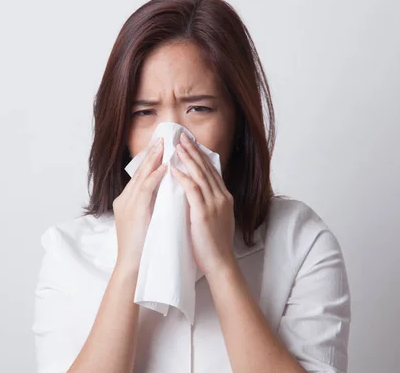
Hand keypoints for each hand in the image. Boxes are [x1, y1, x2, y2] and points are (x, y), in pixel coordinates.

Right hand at [113, 138, 165, 272]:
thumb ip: (152, 206)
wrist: (132, 268)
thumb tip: (166, 194)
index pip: (141, 175)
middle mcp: (125, 200)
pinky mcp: (134, 212)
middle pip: (140, 171)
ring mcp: (128, 205)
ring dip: (154, 160)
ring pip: (142, 177)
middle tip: (163, 137)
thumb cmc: (142, 248)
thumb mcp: (146, 221)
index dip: (151, 160)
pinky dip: (155, 178)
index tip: (161, 146)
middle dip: (152, 154)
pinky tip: (164, 168)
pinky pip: (145, 190)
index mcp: (128, 201)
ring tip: (164, 145)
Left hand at [170, 133, 236, 276]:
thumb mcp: (215, 219)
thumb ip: (208, 204)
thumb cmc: (214, 245)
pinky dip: (184, 177)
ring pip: (200, 175)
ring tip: (177, 145)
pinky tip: (174, 169)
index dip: (201, 156)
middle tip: (182, 136)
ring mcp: (214, 204)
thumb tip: (197, 195)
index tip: (191, 144)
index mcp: (224, 198)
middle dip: (194, 151)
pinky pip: (193, 190)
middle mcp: (221, 197)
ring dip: (188, 158)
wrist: (220, 263)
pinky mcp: (204, 213)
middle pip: (206, 168)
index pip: (212, 171)